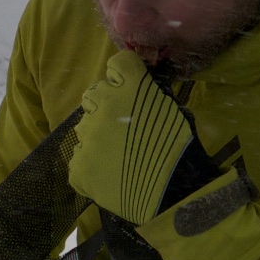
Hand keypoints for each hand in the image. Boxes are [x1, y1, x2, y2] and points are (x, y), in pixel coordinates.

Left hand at [69, 52, 204, 225]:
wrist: (173, 196)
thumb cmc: (180, 150)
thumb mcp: (173, 110)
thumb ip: (151, 93)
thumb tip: (141, 85)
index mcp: (131, 88)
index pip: (118, 63)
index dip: (125, 75)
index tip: (131, 87)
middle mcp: (103, 106)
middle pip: (95, 93)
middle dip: (107, 104)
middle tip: (123, 125)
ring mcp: (87, 137)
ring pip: (85, 126)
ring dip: (98, 134)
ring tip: (118, 154)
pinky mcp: (78, 166)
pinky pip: (80, 156)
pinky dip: (91, 162)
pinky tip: (110, 172)